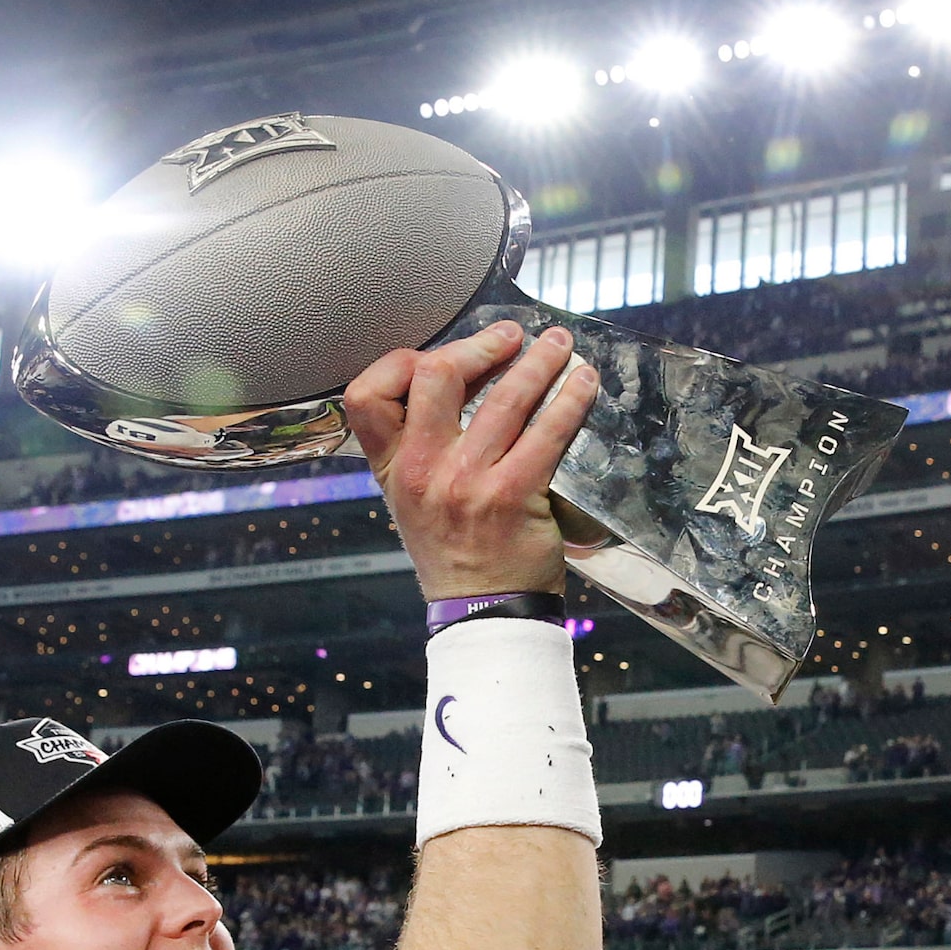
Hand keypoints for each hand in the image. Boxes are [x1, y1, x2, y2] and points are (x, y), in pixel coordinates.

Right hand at [344, 321, 597, 601]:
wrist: (481, 612)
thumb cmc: (454, 554)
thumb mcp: (411, 501)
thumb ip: (419, 446)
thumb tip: (458, 380)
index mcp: (393, 469)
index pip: (367, 395)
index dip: (399, 362)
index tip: (439, 355)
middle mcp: (423, 471)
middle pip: (436, 376)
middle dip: (480, 346)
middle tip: (511, 337)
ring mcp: (469, 482)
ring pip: (505, 397)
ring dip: (539, 361)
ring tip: (558, 345)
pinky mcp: (515, 494)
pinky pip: (548, 431)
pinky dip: (571, 399)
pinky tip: (583, 384)